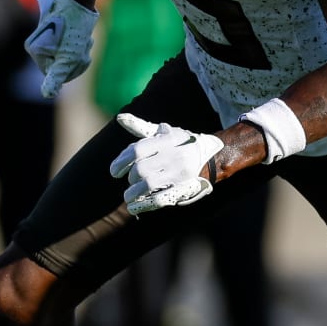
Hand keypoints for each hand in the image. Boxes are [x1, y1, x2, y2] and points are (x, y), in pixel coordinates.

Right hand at [24, 0, 96, 97]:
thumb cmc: (74, 28)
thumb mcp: (67, 56)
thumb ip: (56, 76)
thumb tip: (47, 95)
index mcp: (34, 50)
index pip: (53, 73)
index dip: (70, 69)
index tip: (78, 56)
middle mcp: (38, 44)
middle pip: (61, 64)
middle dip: (76, 59)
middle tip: (82, 45)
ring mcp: (48, 36)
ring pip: (68, 55)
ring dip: (81, 51)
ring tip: (84, 38)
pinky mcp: (58, 29)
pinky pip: (70, 44)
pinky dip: (80, 43)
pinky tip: (85, 35)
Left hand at [109, 113, 223, 215]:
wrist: (212, 157)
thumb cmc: (181, 143)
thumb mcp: (163, 132)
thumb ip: (140, 128)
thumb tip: (120, 117)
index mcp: (166, 140)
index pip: (137, 150)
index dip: (121, 161)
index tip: (114, 172)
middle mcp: (173, 156)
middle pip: (141, 169)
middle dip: (130, 178)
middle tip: (129, 181)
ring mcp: (179, 173)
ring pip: (148, 185)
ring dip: (133, 193)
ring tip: (128, 196)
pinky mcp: (183, 189)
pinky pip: (159, 199)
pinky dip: (143, 205)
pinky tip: (134, 207)